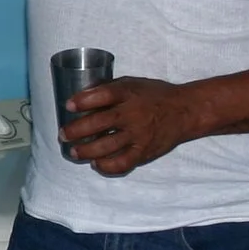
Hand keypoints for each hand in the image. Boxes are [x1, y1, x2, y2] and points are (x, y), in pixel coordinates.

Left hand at [60, 78, 200, 174]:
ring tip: (74, 152)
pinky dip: (105, 166)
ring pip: (106, 146)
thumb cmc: (155, 95)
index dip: (83, 101)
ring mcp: (139, 135)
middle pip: (99, 123)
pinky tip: (96, 163)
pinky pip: (121, 163)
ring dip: (85, 150)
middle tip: (63, 135)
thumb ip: (109, 89)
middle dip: (76, 130)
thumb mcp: (133, 83)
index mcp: (129, 93)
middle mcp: (133, 113)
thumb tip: (81, 97)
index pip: (103, 94)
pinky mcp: (144, 152)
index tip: (68, 106)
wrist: (185, 111)